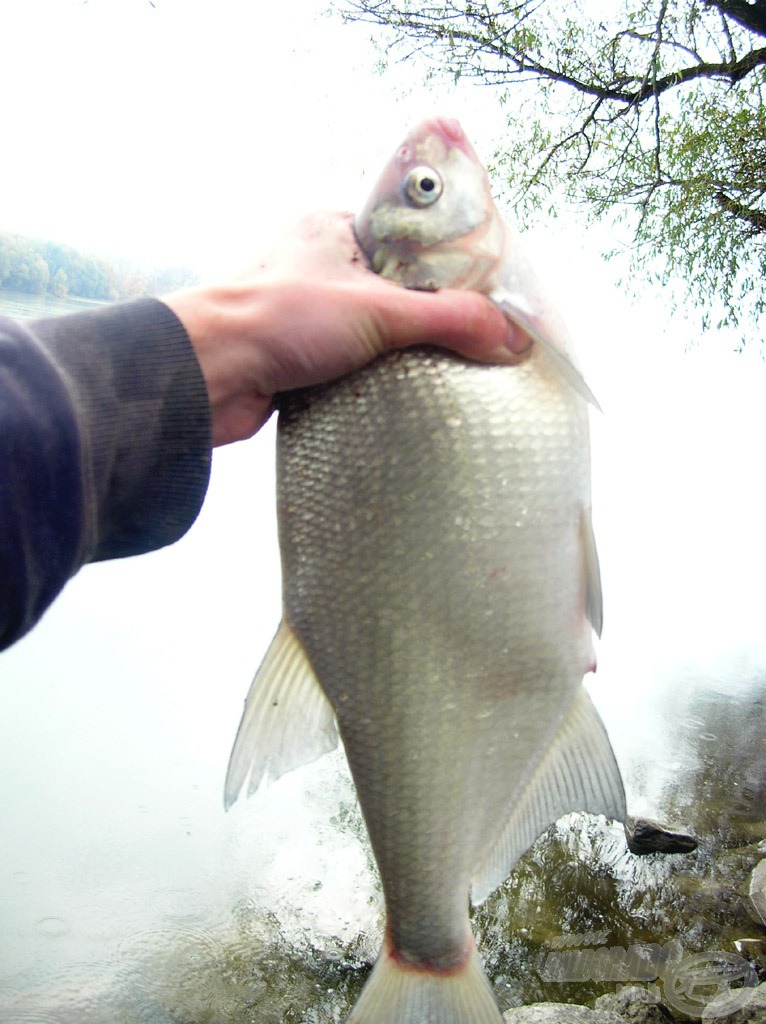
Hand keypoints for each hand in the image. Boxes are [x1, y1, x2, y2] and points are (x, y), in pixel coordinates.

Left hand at [164, 211, 526, 447]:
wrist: (205, 376)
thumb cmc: (275, 319)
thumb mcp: (378, 310)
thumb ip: (449, 320)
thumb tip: (511, 338)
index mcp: (335, 228)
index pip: (412, 240)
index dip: (452, 267)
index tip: (489, 296)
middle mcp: (321, 266)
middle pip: (400, 290)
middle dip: (432, 318)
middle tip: (475, 341)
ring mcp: (309, 314)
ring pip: (376, 332)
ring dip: (404, 354)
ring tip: (448, 370)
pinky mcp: (301, 358)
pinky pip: (355, 365)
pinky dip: (378, 379)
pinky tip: (405, 393)